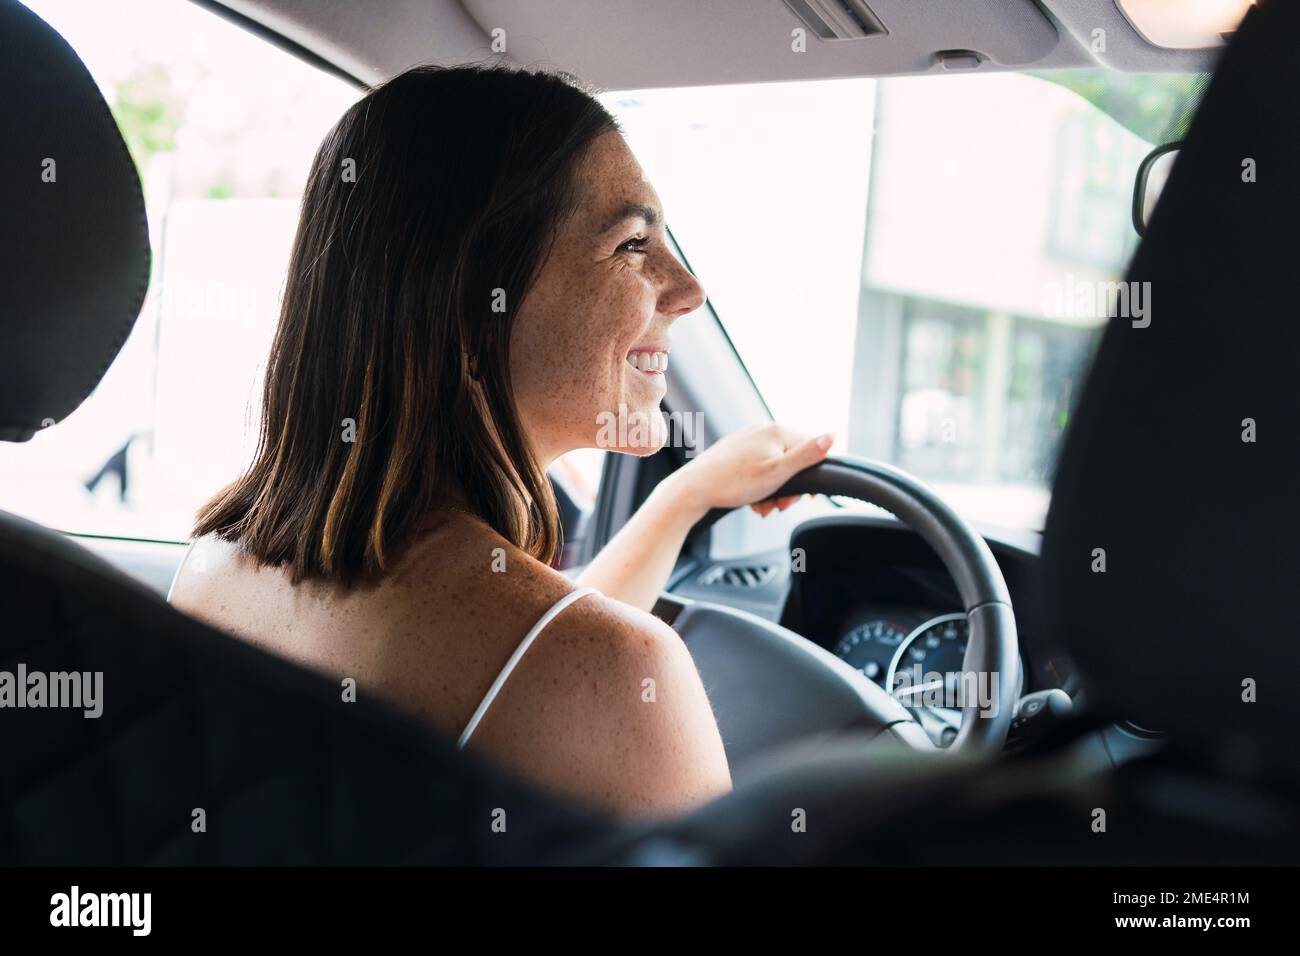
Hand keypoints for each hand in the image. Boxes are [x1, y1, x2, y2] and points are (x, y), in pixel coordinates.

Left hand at [666, 422, 833, 518]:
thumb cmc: (734, 482)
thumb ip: (807, 455)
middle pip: (792, 461)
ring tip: (762, 506)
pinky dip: (759, 486)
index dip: (810, 476)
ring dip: (774, 491)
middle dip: (788, 488)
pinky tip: (751, 500)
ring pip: (775, 468)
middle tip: (777, 506)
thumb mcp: (778, 472)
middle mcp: (763, 430)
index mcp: (777, 431)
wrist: (695, 489)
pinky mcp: (736, 451)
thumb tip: (832, 436)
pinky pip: (758, 468)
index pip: (811, 449)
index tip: (804, 498)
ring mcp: (748, 440)